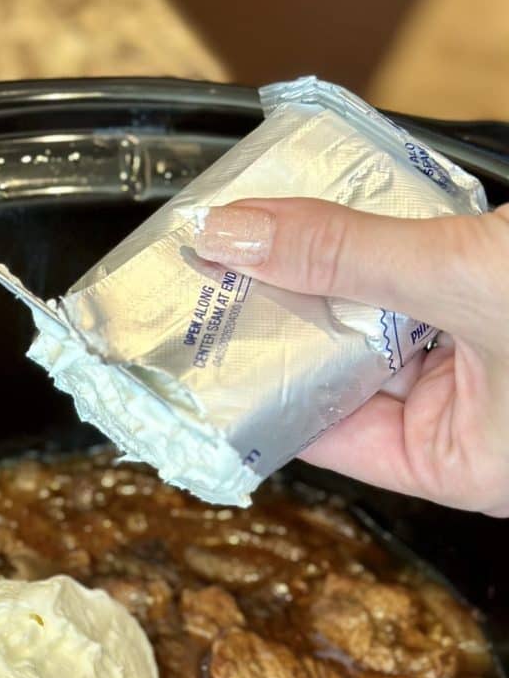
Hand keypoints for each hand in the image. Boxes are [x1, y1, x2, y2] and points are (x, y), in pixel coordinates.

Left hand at [194, 198, 508, 516]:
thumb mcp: (463, 280)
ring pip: (375, 318)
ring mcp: (481, 361)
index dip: (255, 383)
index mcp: (456, 463)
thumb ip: (348, 257)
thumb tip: (238, 237)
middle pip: (341, 368)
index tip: (198, 342)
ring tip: (256, 234)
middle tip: (216, 271)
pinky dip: (377, 247)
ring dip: (328, 273)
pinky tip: (326, 214)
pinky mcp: (493, 303)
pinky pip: (414, 280)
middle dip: (284, 315)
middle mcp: (465, 420)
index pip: (319, 431)